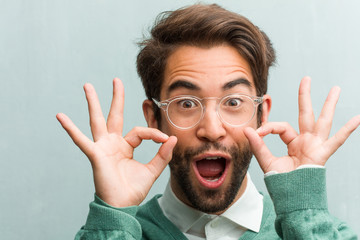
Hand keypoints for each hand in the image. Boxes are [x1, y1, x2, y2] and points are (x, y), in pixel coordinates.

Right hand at [56, 78, 176, 206]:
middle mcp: (112, 143)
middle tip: (117, 80)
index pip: (140, 131)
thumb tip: (172, 137)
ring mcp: (102, 147)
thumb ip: (162, 154)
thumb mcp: (152, 170)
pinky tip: (60, 116)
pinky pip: (81, 140)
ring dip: (93, 103)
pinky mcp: (95, 155)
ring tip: (88, 86)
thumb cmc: (133, 190)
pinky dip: (70, 129)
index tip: (165, 140)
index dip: (153, 133)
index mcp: (125, 146)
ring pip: (97, 121)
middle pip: (114, 116)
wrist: (122, 206)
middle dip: (116, 98)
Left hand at [244, 76, 359, 173]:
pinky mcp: (322, 153)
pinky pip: (337, 140)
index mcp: (293, 141)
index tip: (257, 132)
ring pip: (323, 121)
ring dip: (329, 105)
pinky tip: (358, 118)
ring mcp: (315, 145)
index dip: (268, 127)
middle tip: (306, 79)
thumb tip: (248, 129)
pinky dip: (347, 130)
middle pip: (305, 113)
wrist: (291, 196)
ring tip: (335, 89)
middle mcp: (306, 140)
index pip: (281, 126)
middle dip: (305, 96)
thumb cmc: (281, 180)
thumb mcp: (266, 161)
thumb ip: (258, 145)